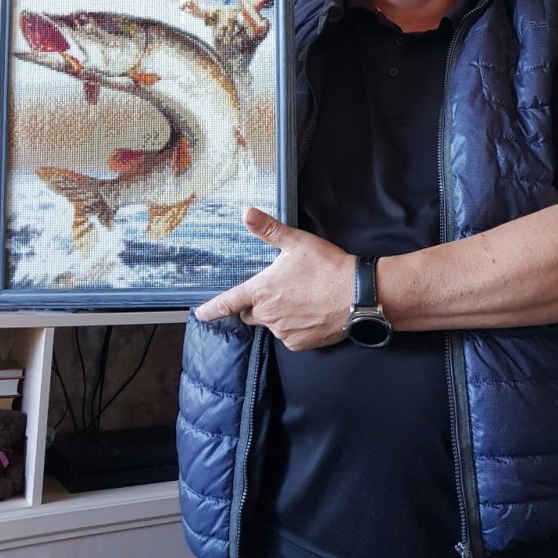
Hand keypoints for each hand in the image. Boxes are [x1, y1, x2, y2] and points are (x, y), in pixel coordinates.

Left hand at [195, 207, 354, 350]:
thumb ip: (269, 230)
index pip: (228, 302)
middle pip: (251, 314)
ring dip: (279, 314)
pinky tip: (311, 313)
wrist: (357, 295)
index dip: (211, 309)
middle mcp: (268, 315)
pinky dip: (296, 326)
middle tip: (277, 291)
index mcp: (261, 290)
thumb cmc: (327, 267)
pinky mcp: (299, 343)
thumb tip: (247, 214)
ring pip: (272, 324)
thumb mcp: (297, 242)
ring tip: (302, 299)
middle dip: (257, 305)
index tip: (199, 314)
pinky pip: (290, 336)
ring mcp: (283, 331)